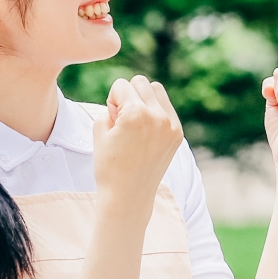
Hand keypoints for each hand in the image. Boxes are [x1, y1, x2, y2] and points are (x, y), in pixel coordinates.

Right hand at [91, 74, 184, 198]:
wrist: (128, 196)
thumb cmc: (108, 165)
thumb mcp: (99, 129)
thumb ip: (111, 105)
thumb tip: (127, 96)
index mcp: (136, 114)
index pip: (121, 85)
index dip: (111, 101)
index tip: (113, 121)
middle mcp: (158, 116)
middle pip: (141, 82)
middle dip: (129, 95)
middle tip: (123, 121)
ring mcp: (171, 125)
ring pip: (157, 90)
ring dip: (144, 99)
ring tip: (136, 123)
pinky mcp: (178, 134)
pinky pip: (167, 107)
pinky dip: (156, 112)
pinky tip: (147, 131)